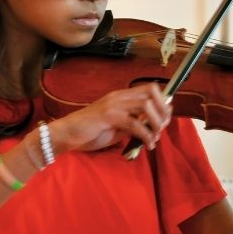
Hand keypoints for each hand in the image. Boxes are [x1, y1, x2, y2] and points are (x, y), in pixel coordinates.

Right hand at [49, 82, 171, 153]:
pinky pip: (134, 123)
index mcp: (121, 97)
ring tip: (155, 137)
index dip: (162, 102)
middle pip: (151, 92)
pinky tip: (147, 144)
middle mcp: (119, 96)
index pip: (149, 89)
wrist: (67, 134)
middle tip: (163, 127)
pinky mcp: (108, 116)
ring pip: (145, 105)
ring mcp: (113, 104)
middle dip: (163, 110)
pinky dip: (146, 135)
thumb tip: (151, 127)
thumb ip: (133, 124)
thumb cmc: (90, 132)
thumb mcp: (117, 127)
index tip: (165, 118)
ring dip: (156, 122)